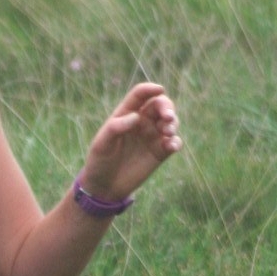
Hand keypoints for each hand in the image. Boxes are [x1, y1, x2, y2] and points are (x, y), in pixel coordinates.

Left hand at [78, 82, 181, 202]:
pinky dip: (176, 142)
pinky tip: (172, 146)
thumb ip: (116, 127)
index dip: (150, 89)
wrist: (104, 186)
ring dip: (173, 123)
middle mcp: (142, 122)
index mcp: (126, 114)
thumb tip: (137, 117)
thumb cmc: (99, 161)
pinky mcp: (160, 152)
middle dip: (167, 107)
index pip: (140, 95)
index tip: (159, 89)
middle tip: (167, 118)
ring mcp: (152, 136)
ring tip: (167, 132)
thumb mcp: (102, 143)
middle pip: (160, 105)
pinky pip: (174, 142)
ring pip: (170, 122)